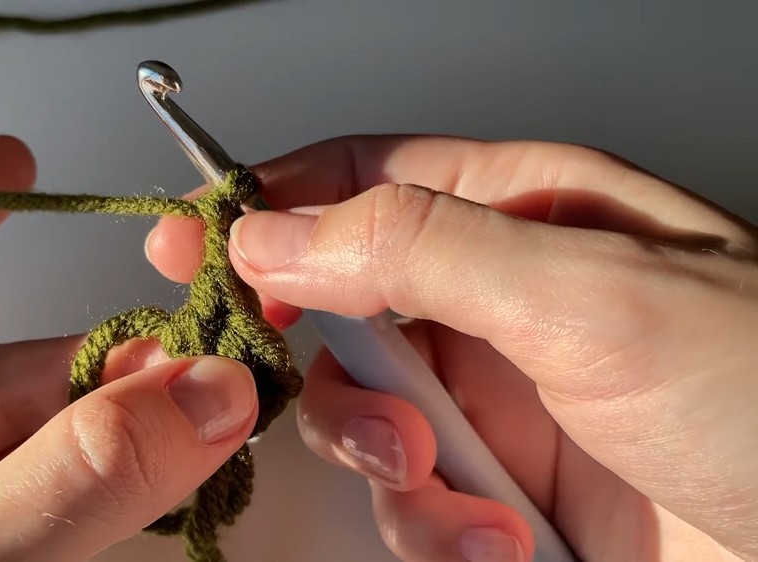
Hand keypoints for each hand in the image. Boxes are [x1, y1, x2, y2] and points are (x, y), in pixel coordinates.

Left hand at [0, 136, 258, 560]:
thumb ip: (54, 484)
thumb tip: (198, 400)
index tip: (16, 157)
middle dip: (100, 371)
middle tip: (197, 374)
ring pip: (27, 454)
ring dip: (115, 440)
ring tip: (199, 434)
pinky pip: (37, 514)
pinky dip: (101, 500)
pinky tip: (157, 491)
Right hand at [146, 135, 757, 561]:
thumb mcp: (583, 293)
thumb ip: (417, 248)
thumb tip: (276, 232)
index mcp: (522, 211)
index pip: (358, 181)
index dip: (267, 207)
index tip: (190, 245)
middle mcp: (501, 299)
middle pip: (342, 309)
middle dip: (328, 368)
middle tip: (347, 402)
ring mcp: (500, 398)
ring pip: (367, 417)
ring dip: (387, 462)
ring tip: (452, 486)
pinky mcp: (506, 487)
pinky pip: (414, 501)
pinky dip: (438, 530)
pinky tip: (502, 540)